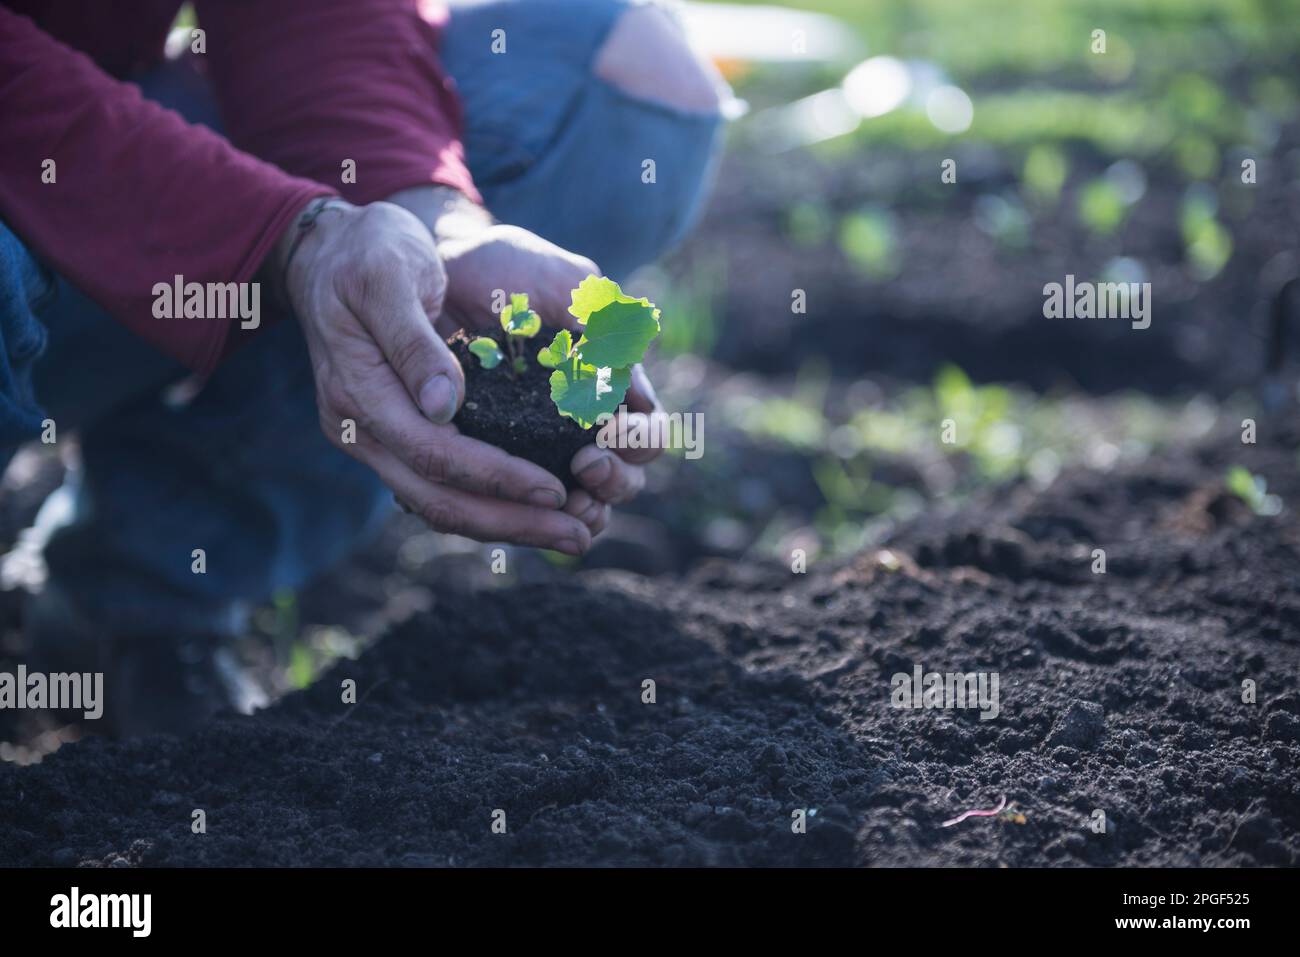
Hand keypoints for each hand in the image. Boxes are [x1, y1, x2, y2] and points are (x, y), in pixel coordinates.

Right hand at [273, 198, 593, 554]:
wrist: (328, 251)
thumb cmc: (368, 251)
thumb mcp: (390, 277)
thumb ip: (413, 342)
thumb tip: (444, 406)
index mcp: (357, 392)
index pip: (434, 454)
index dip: (496, 477)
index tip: (554, 489)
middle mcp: (360, 429)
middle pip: (438, 501)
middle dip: (511, 522)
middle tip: (578, 536)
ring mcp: (373, 438)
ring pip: (439, 505)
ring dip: (506, 525)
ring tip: (570, 533)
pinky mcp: (394, 436)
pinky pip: (441, 487)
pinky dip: (489, 505)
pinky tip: (535, 510)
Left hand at [388, 186, 666, 527]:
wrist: (438, 265)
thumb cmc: (507, 268)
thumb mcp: (560, 283)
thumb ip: (602, 324)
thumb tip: (631, 382)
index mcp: (610, 383)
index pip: (647, 433)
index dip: (639, 444)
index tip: (608, 434)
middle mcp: (583, 422)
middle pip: (624, 480)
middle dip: (614, 484)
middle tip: (583, 468)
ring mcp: (541, 445)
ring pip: (581, 504)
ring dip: (580, 512)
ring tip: (558, 501)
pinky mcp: (495, 457)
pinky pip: (518, 502)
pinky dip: (524, 513)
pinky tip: (509, 505)